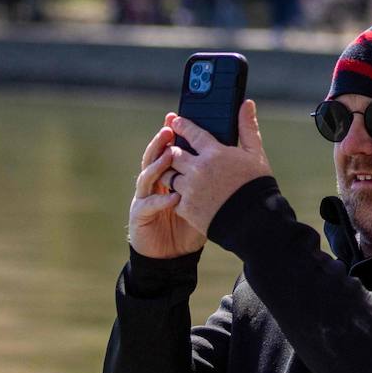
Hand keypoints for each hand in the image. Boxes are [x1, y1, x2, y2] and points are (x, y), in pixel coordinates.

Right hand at [128, 113, 206, 259]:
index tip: (176, 117)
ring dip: (157, 165)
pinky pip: (148, 204)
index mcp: (169, 173)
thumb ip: (215, 174)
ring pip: (147, 175)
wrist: (173, 255)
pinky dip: (160, 199)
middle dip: (161, 143)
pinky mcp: (141, 215)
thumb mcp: (206, 196)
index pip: (168, 147)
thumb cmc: (191, 222)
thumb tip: (230, 152)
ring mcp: (145, 197)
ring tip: (169, 156)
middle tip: (170, 130)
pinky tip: (174, 197)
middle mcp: (155, 181)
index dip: (170, 132)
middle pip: (154, 156)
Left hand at [168, 100, 271, 237]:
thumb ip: (247, 127)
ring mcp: (190, 189)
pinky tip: (181, 194)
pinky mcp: (186, 208)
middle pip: (174, 153)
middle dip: (173, 150)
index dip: (182, 125)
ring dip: (171, 172)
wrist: (255, 222)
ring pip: (168, 175)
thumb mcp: (255, 153)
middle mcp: (198, 168)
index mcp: (214, 152)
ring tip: (175, 172)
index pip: (191, 133)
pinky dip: (175, 194)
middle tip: (173, 149)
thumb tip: (246, 103)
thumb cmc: (257, 185)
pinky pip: (172, 196)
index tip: (175, 121)